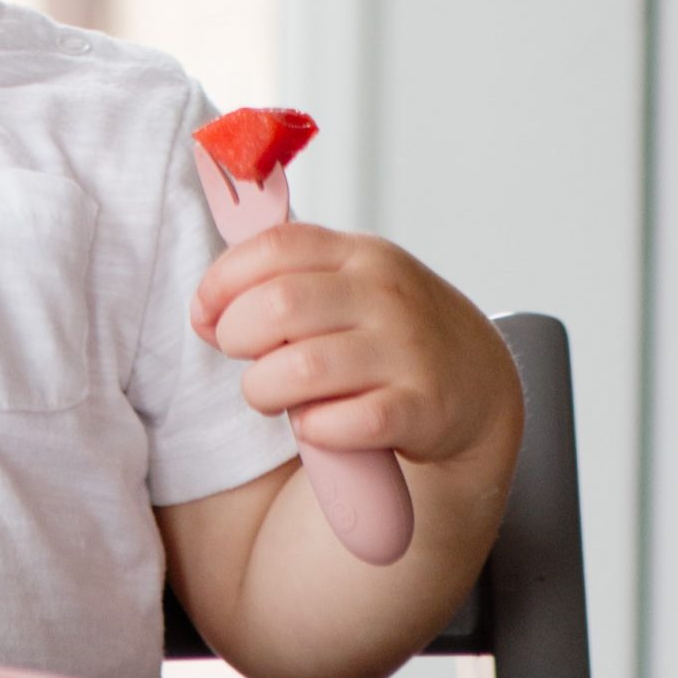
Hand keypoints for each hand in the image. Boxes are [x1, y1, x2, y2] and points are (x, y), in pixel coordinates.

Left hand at [189, 224, 520, 468]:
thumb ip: (277, 283)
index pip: (272, 247)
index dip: (221, 283)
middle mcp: (385, 295)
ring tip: (272, 396)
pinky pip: (340, 423)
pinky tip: (316, 425)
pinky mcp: (418, 409)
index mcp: (359, 255)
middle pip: (276, 306)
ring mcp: (406, 351)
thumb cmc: (386, 333)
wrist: (474, 383)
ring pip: (298, 370)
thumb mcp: (345, 285)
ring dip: (263, 390)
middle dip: (236, 338)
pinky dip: (312, 430)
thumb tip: (204, 310)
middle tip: (246, 358)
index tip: (206, 315)